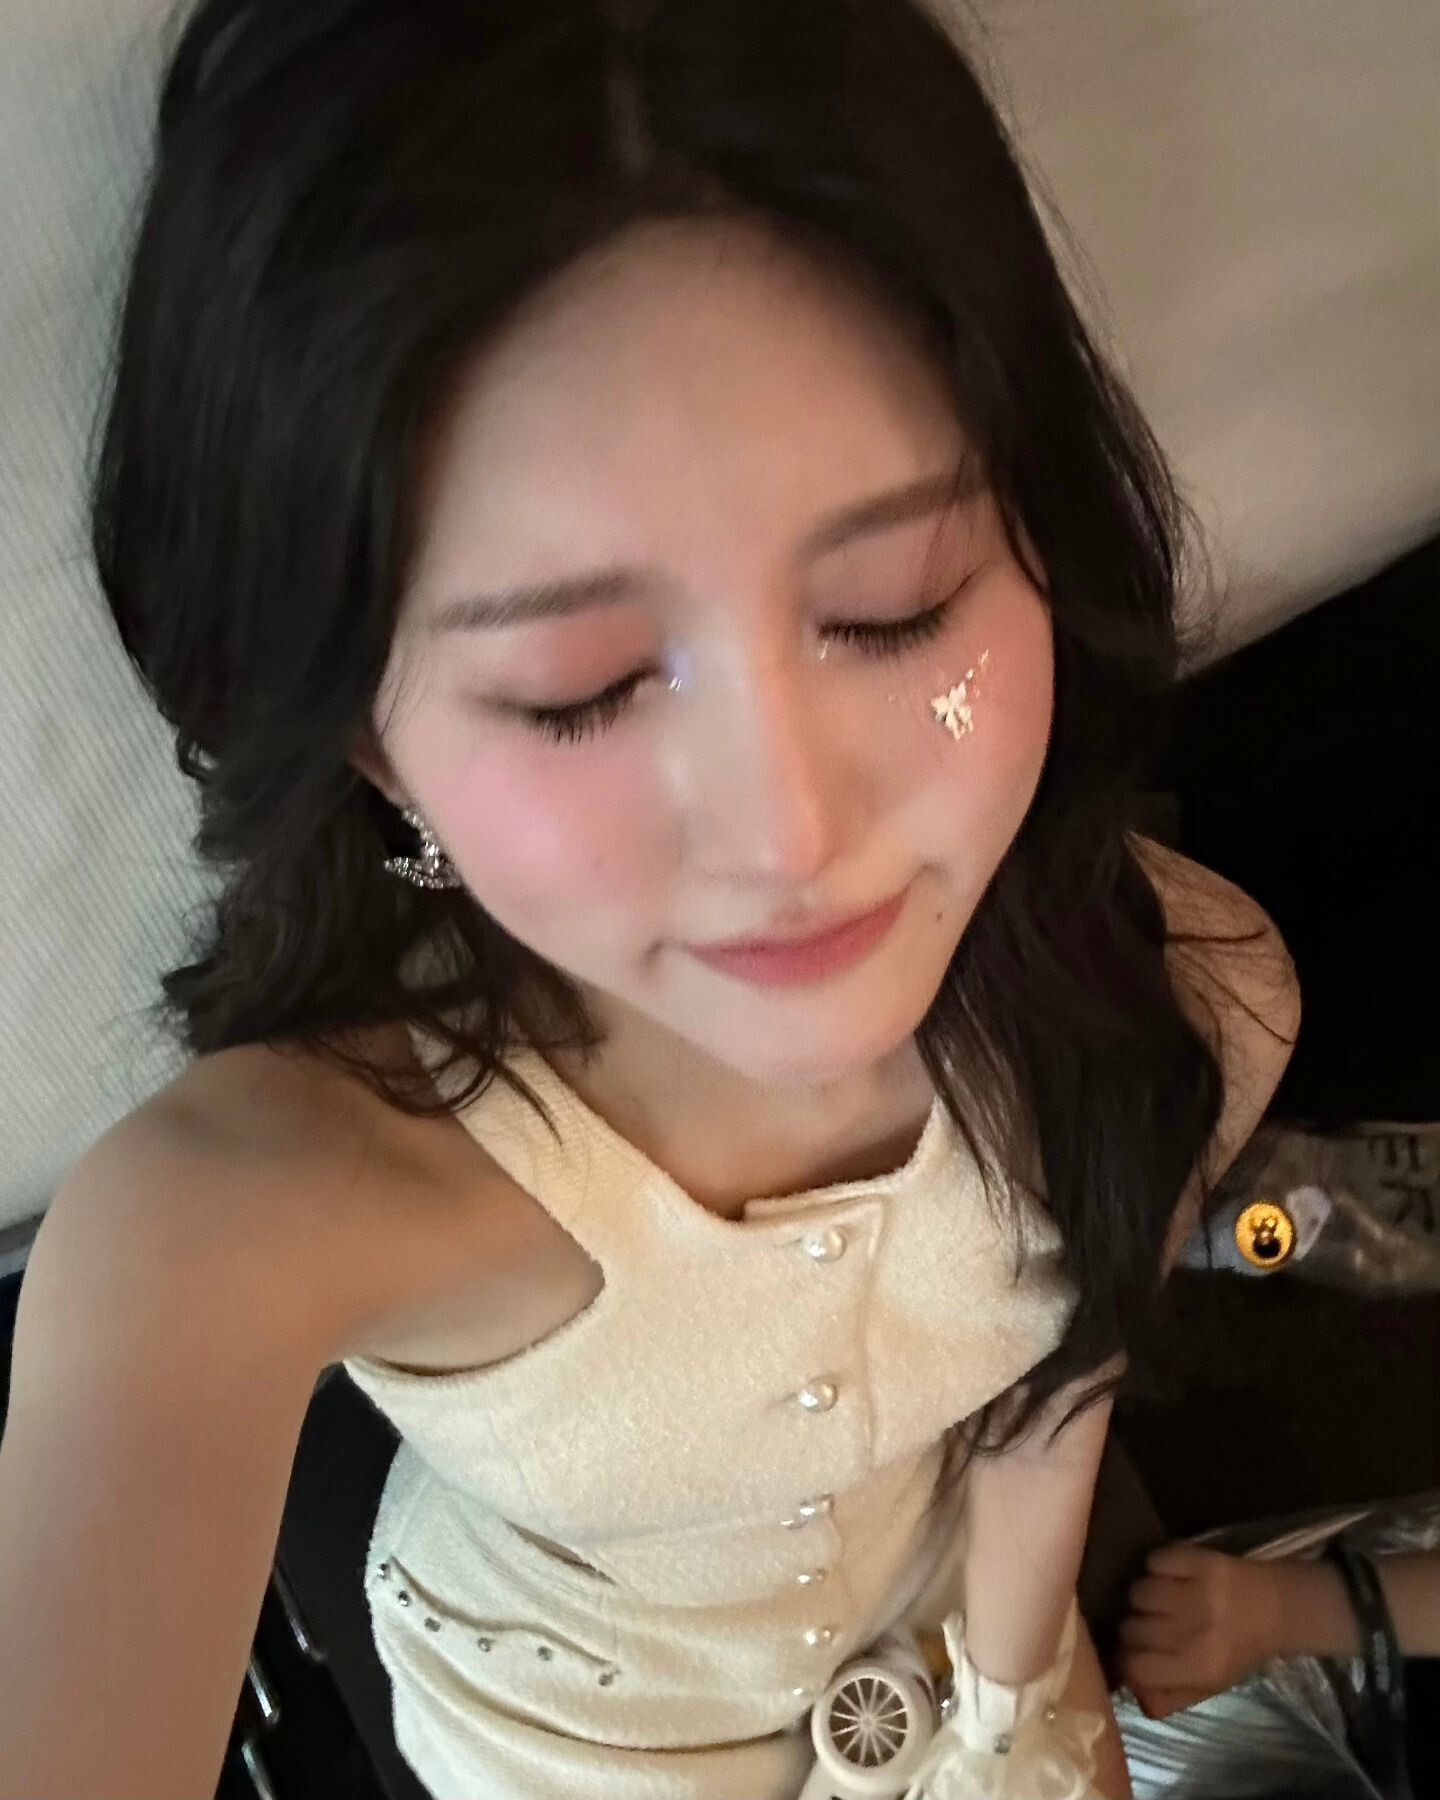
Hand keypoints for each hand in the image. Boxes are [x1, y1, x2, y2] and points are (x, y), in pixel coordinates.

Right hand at [1116, 1544, 1285, 1719]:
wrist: (1278, 1608)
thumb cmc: (1240, 1651)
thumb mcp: (1210, 1685)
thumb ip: (1169, 1696)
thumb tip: (1128, 1688)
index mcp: (1199, 1669)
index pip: (1135, 1666)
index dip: (1125, 1660)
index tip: (1131, 1653)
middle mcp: (1197, 1633)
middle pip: (1131, 1629)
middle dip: (1135, 1628)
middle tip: (1149, 1625)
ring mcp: (1199, 1593)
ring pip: (1138, 1592)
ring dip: (1144, 1596)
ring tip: (1161, 1599)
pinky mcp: (1203, 1561)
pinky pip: (1156, 1560)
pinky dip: (1158, 1565)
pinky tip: (1172, 1575)